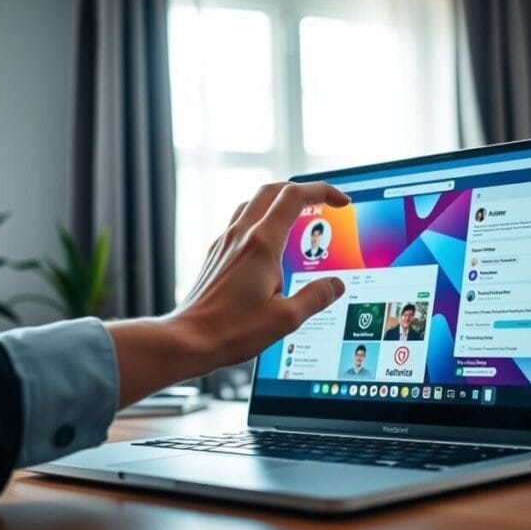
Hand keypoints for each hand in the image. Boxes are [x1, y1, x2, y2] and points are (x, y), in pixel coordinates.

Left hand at [107, 182, 349, 406]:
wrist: (189, 339)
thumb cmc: (232, 330)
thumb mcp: (286, 318)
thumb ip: (316, 297)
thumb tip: (335, 285)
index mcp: (262, 244)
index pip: (296, 197)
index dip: (323, 191)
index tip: (341, 202)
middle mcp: (241, 236)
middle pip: (272, 190)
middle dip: (302, 190)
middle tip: (322, 203)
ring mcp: (225, 243)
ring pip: (253, 203)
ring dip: (278, 202)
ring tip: (297, 219)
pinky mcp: (216, 255)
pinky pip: (240, 223)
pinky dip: (261, 220)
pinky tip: (268, 245)